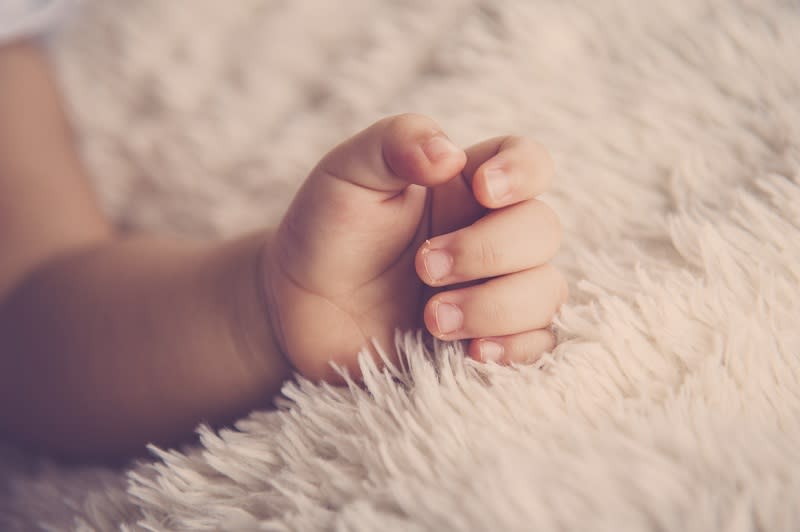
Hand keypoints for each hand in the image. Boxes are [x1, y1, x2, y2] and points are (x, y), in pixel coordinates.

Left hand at [265, 114, 565, 381]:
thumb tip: (450, 154)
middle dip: (486, 251)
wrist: (299, 308)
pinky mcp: (486, 338)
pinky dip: (516, 349)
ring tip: (431, 320)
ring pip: (545, 291)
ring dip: (495, 306)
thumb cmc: (326, 232)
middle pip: (542, 230)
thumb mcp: (347, 173)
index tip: (483, 190)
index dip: (523, 173)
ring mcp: (493, 288)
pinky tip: (472, 353)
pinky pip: (538, 344)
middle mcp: (489, 233)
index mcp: (465, 185)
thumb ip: (395, 143)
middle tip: (424, 267)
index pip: (529, 163)